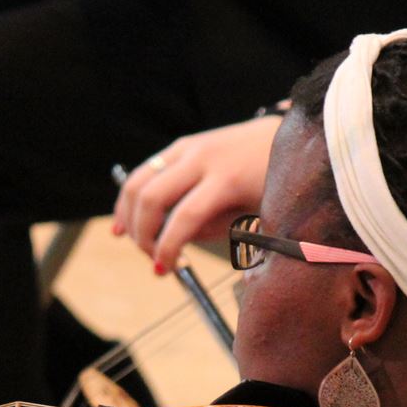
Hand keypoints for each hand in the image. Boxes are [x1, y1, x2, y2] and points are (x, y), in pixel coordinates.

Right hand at [111, 114, 280, 273]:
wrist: (282, 137)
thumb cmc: (273, 183)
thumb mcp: (255, 214)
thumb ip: (216, 229)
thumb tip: (174, 241)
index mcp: (228, 177)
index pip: (185, 217)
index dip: (168, 248)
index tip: (166, 270)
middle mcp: (202, 158)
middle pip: (152, 197)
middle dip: (144, 234)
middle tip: (153, 259)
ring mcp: (188, 148)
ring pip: (139, 181)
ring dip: (128, 216)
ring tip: (132, 242)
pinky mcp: (181, 146)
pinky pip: (144, 172)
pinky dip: (129, 198)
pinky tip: (123, 222)